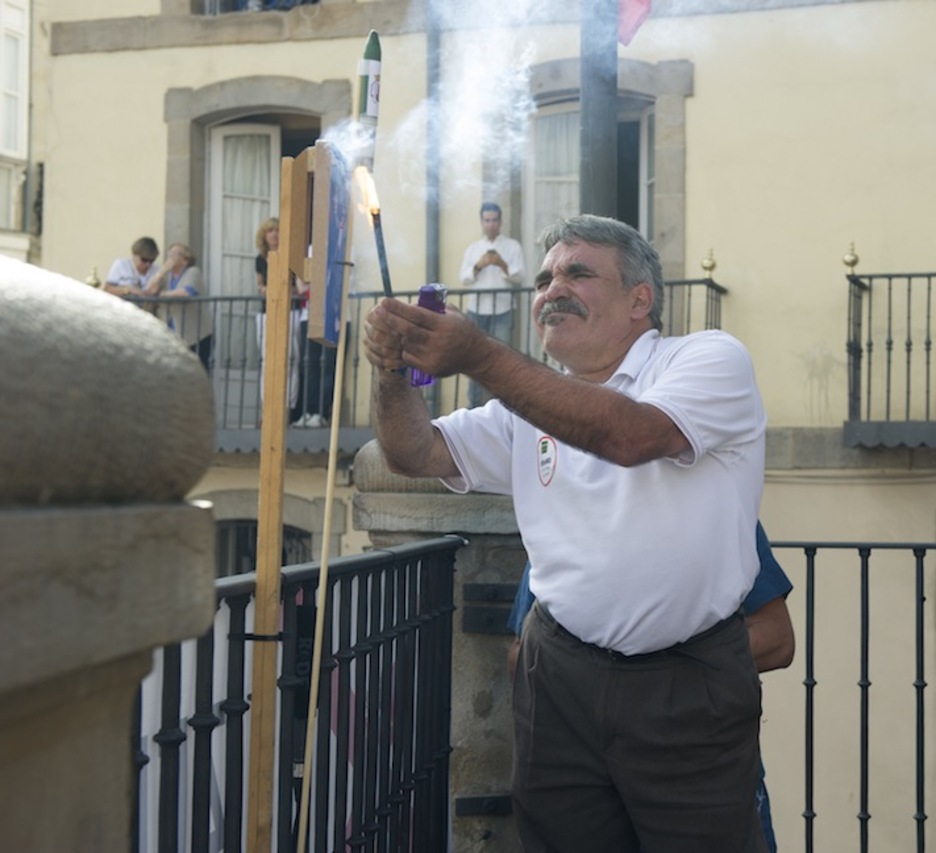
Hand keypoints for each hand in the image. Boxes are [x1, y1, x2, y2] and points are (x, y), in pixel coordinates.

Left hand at [365, 297, 486, 377]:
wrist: (476, 355)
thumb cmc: (461, 330)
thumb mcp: (452, 314)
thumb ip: (432, 308)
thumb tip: (408, 303)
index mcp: (444, 325)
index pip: (416, 315)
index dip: (398, 308)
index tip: (384, 301)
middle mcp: (438, 341)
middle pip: (407, 330)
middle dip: (390, 319)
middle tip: (377, 311)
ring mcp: (434, 356)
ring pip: (406, 344)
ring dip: (398, 336)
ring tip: (394, 328)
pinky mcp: (430, 368)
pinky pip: (408, 357)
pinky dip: (405, 349)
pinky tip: (407, 343)